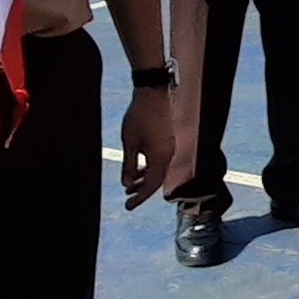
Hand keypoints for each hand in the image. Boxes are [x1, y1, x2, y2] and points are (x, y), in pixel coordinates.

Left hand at [118, 81, 181, 208]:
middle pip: (157, 180)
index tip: (127, 206)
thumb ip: (129, 166)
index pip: (152, 186)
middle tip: (127, 199)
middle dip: (141, 191)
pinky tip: (138, 169)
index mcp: (161, 158)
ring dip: (145, 179)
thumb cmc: (139, 116)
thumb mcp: (129, 143)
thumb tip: (127, 184)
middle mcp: (169, 155)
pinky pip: (160, 160)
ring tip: (129, 186)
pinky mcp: (168, 140)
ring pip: (158, 170)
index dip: (140, 198)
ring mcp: (170, 147)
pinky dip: (149, 167)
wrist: (153, 92)